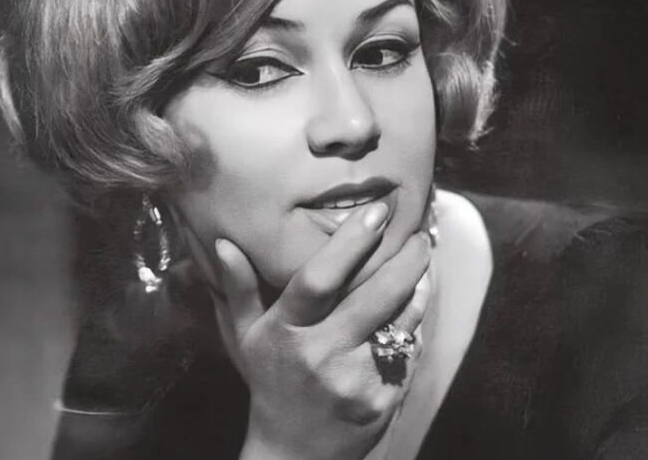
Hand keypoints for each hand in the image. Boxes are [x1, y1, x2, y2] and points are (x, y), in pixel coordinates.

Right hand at [211, 203, 432, 459]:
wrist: (294, 456)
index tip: (377, 212)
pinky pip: (408, 350)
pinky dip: (415, 323)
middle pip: (372, 297)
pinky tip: (416, 304)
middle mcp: (320, 355)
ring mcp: (354, 380)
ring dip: (417, 287)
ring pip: (400, 321)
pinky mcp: (383, 400)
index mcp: (285, 333)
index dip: (350, 243)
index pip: (318, 280)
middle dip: (404, 260)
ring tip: (422, 261)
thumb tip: (225, 242)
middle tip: (420, 234)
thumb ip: (240, 289)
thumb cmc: (271, 385)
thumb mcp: (246, 339)